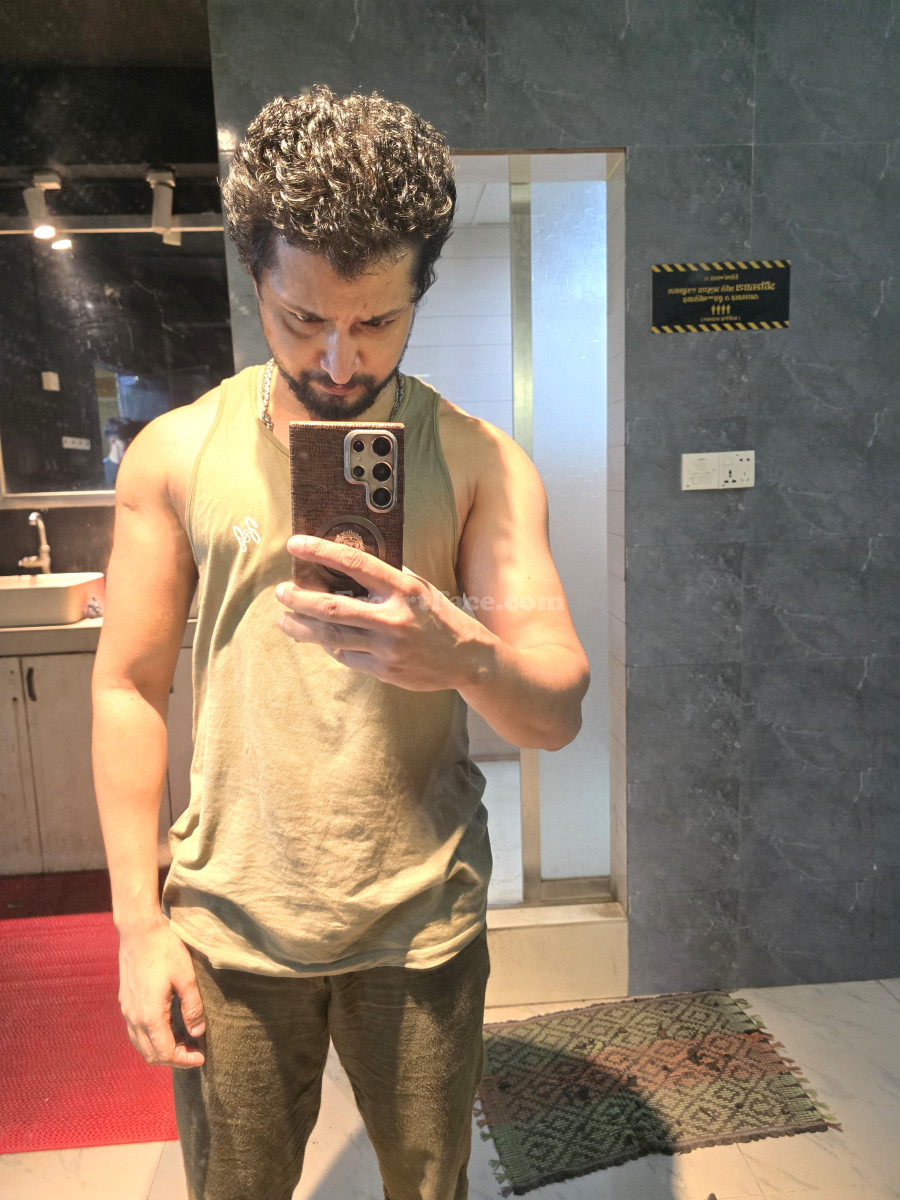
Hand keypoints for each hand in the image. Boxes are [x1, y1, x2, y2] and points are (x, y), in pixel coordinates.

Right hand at [117, 921, 205, 1067]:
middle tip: (194, 1051)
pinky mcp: (125, 1002)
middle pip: (151, 1055)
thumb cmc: (165, 950)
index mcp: (150, 1016)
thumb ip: (192, 1007)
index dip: (184, 1060)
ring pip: (141, 1045)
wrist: (139, 931)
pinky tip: (168, 1027)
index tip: (201, 1057)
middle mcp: (134, 1018)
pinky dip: (151, 1039)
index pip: (165, 1053)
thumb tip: (198, 1033)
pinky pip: (136, 1032)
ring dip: (161, 1050)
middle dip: (174, 1059)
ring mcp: (127, 1011)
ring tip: (183, 1041)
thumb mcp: (186, 977)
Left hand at [276, 535, 491, 690]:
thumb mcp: (420, 589)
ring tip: (284, 620)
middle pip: (332, 608)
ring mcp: (388, 647)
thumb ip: (388, 580)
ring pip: (331, 637)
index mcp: (403, 589)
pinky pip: (346, 657)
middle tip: (281, 592)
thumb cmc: (440, 617)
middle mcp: (394, 618)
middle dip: (299, 599)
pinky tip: (319, 639)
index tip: (296, 544)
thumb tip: (347, 566)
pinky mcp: (385, 670)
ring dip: (301, 628)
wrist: (468, 659)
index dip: (320, 551)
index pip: (354, 564)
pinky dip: (329, 646)